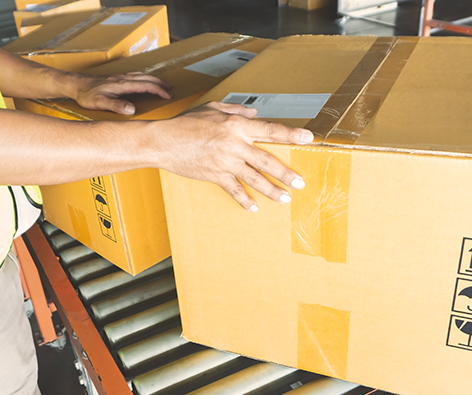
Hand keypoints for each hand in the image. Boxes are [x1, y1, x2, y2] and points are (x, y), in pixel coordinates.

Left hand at [72, 72, 172, 114]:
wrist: (76, 85)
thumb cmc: (87, 95)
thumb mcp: (100, 103)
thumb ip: (117, 105)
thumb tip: (132, 109)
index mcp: (122, 84)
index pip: (145, 85)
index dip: (158, 90)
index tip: (168, 95)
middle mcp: (123, 79)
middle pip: (146, 78)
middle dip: (160, 83)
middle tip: (171, 89)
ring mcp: (120, 78)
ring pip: (141, 76)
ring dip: (154, 79)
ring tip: (162, 84)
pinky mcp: (117, 79)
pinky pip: (135, 76)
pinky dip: (145, 78)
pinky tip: (145, 81)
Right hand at [152, 102, 313, 210]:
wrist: (163, 141)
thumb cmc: (185, 123)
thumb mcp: (212, 108)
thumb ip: (236, 111)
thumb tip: (254, 114)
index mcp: (236, 125)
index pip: (270, 130)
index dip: (291, 134)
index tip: (309, 138)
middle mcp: (234, 144)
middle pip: (267, 160)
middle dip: (286, 173)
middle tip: (300, 183)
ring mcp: (225, 162)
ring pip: (254, 178)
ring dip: (271, 190)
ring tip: (285, 199)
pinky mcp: (214, 175)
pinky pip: (234, 190)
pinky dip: (244, 200)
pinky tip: (254, 207)